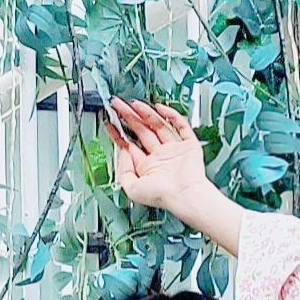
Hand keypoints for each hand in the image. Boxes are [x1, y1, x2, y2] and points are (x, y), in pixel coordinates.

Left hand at [103, 98, 210, 212]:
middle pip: (141, 131)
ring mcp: (174, 149)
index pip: (130, 146)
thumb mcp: (132, 188)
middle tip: (118, 106)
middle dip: (129, 118)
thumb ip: (123, 170)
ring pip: (158, 125)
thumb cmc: (162, 196)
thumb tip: (122, 152)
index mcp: (147, 167)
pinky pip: (180, 126)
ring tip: (134, 104)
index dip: (118, 134)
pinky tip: (160, 108)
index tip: (110, 124)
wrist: (184, 195)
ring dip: (145, 114)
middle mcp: (160, 157)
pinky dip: (171, 116)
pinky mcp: (188, 144)